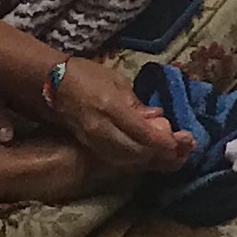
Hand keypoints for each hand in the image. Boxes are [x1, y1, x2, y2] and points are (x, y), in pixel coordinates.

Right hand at [37, 57, 192, 175]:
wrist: (53, 82)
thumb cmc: (88, 75)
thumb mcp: (118, 82)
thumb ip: (137, 105)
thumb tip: (157, 119)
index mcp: (111, 107)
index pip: (143, 133)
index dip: (165, 142)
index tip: (183, 143)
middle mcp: (101, 128)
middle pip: (136, 152)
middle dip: (161, 155)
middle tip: (182, 152)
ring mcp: (92, 139)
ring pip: (126, 160)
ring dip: (149, 161)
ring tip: (170, 157)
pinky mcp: (87, 145)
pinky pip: (115, 159)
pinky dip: (134, 160)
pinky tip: (147, 157)